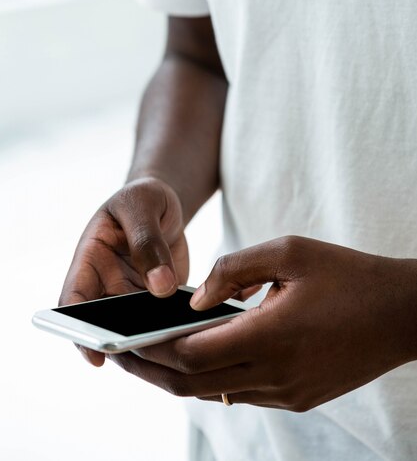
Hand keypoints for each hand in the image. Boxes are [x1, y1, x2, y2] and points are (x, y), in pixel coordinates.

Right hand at [59, 177, 187, 366]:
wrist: (162, 201)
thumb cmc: (143, 197)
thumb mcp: (142, 206)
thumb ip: (148, 242)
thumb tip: (161, 287)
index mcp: (90, 258)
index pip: (74, 300)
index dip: (78, 331)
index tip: (96, 355)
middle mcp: (106, 283)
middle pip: (105, 324)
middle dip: (122, 343)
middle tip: (149, 354)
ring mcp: (131, 294)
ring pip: (134, 329)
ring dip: (152, 340)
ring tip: (178, 344)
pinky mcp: (156, 300)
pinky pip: (161, 321)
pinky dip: (174, 329)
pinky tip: (195, 332)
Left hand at [109, 236, 416, 410]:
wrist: (402, 313)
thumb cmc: (347, 274)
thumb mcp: (290, 251)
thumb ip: (234, 268)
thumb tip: (194, 300)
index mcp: (274, 335)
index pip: (193, 355)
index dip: (152, 349)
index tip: (122, 340)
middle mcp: (278, 374)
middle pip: (195, 383)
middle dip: (151, 371)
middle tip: (120, 354)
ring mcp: (289, 393)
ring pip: (215, 392)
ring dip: (179, 377)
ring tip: (149, 356)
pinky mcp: (299, 398)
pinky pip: (241, 391)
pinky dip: (211, 377)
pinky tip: (198, 358)